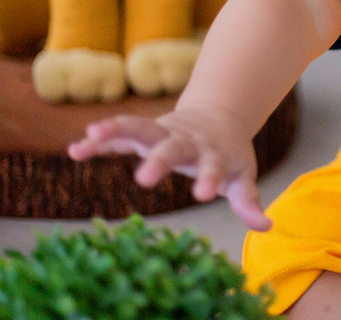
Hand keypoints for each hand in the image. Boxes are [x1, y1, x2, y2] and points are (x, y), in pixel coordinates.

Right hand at [68, 104, 270, 230]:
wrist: (220, 115)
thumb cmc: (229, 153)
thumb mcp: (242, 174)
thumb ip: (248, 199)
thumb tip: (265, 226)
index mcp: (212, 151)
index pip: (213, 165)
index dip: (210, 178)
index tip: (204, 193)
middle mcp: (185, 139)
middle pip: (172, 146)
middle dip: (160, 161)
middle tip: (145, 179)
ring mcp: (163, 133)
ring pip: (139, 128)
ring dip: (116, 130)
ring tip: (93, 136)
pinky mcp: (144, 133)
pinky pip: (119, 135)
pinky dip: (99, 141)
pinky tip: (76, 149)